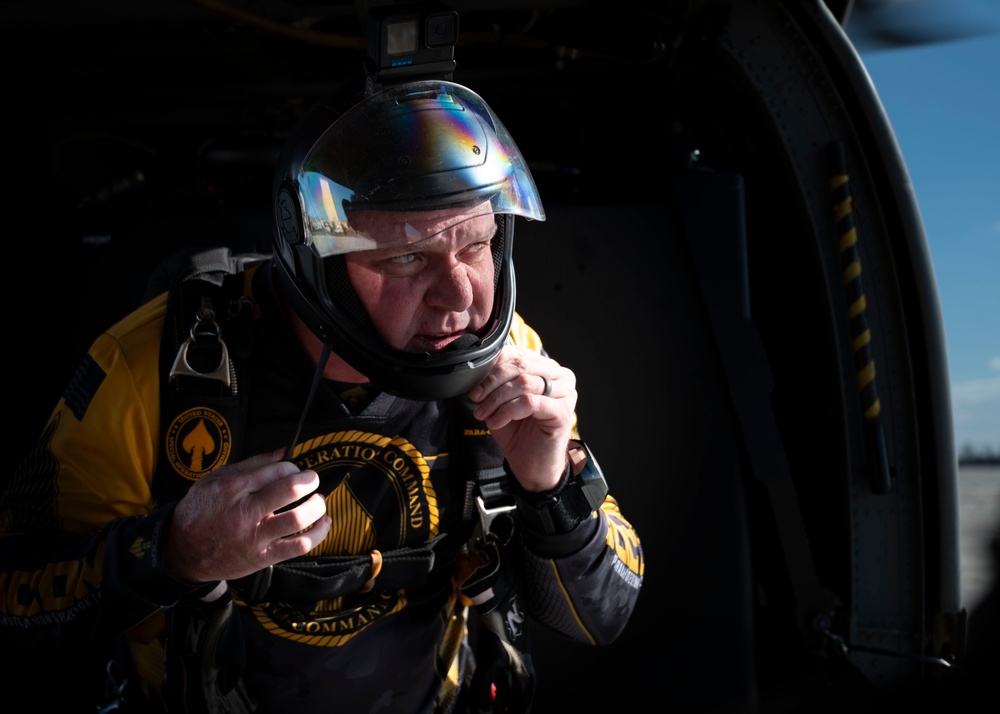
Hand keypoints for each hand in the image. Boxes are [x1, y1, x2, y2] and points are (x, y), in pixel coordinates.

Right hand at [164, 449, 331, 583]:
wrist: (181, 551)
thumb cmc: (201, 511)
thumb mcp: (217, 479)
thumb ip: (253, 464)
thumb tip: (285, 451)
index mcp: (233, 488)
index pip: (277, 470)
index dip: (293, 468)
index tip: (293, 472)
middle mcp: (245, 512)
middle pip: (290, 489)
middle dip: (310, 480)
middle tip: (312, 481)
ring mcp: (255, 537)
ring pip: (298, 519)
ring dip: (317, 506)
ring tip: (318, 501)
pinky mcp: (262, 557)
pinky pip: (298, 546)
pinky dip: (318, 534)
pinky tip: (324, 523)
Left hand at [468, 345, 576, 491]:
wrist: (531, 465)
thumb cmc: (518, 431)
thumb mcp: (502, 400)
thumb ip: (497, 380)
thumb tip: (478, 367)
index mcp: (547, 367)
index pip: (518, 354)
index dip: (492, 367)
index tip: (475, 388)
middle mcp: (561, 376)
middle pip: (521, 365)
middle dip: (492, 383)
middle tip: (477, 400)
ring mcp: (566, 393)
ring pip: (524, 383)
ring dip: (497, 399)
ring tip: (484, 414)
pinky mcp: (564, 412)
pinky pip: (529, 402)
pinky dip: (507, 411)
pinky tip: (496, 422)